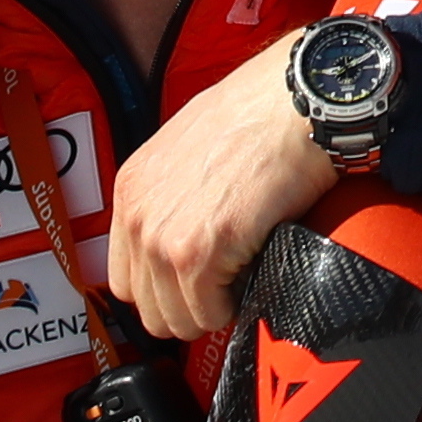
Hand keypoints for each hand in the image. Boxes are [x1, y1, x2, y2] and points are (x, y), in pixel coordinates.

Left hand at [98, 47, 334, 337]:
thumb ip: (172, 193)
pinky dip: (234, 305)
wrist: (294, 101)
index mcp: (132, 190)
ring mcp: (165, 240)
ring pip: (178, 320)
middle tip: (224, 284)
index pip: (126, 279)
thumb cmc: (258, 113)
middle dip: (189, 305)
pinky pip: (210, 314)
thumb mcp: (189, 146)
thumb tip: (184, 233)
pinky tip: (253, 271)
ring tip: (241, 275)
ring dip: (213, 308)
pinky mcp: (200, 255)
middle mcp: (139, 218)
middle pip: (148, 308)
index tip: (194, 282)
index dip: (164, 287)